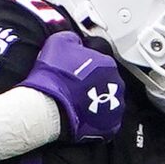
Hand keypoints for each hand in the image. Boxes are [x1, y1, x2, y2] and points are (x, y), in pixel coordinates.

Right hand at [18, 29, 127, 143]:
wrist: (48, 105)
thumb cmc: (53, 77)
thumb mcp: (58, 42)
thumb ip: (72, 38)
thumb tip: (75, 40)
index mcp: (107, 63)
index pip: (101, 62)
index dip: (88, 68)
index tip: (77, 73)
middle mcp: (116, 84)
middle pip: (107, 82)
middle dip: (95, 85)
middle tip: (78, 89)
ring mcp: (115, 106)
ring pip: (110, 102)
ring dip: (99, 102)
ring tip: (80, 104)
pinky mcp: (110, 125)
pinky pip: (108, 122)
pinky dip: (99, 120)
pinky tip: (85, 117)